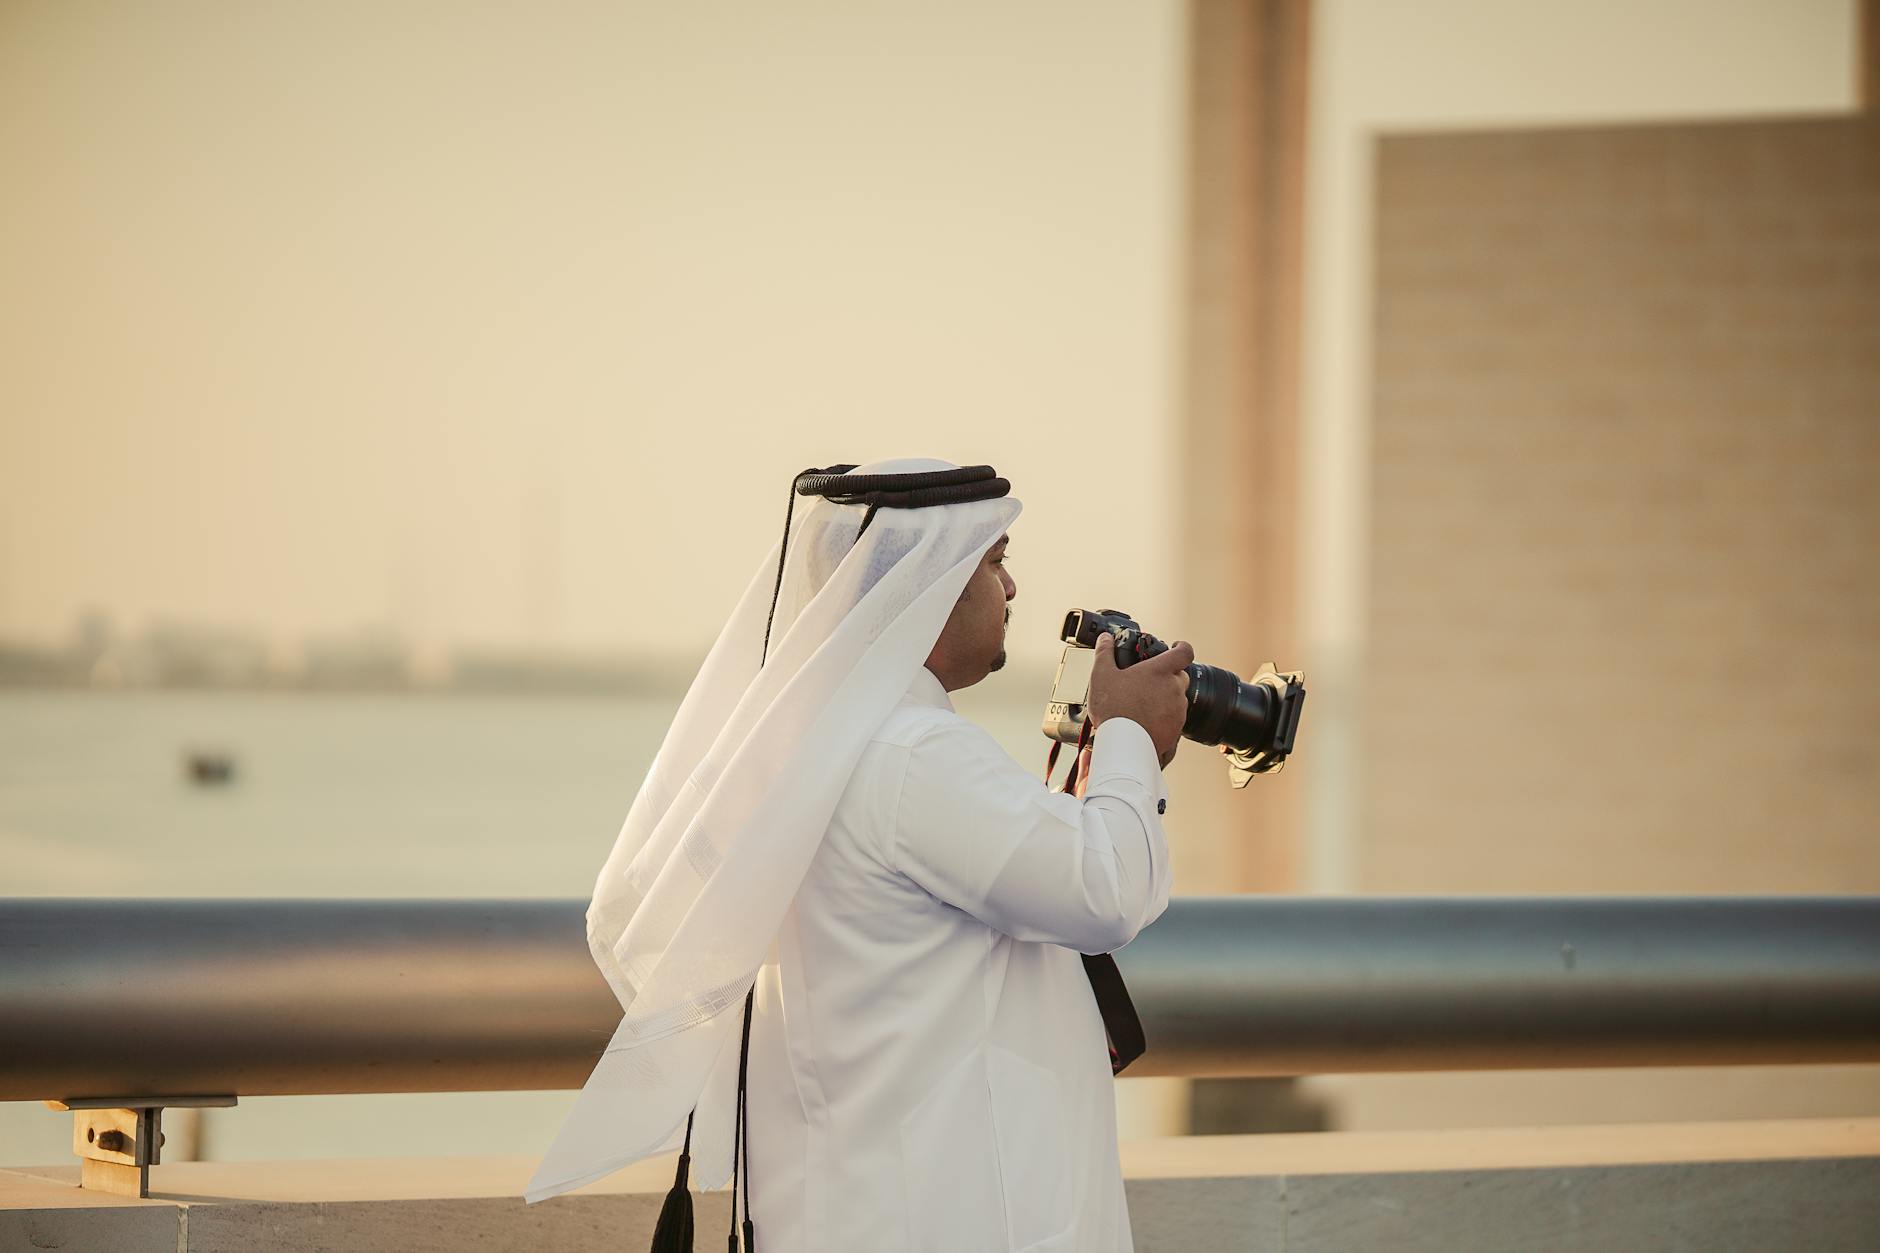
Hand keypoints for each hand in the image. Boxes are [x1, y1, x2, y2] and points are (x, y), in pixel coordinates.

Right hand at [1087, 635, 1191, 767]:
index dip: (1182, 647)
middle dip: (1169, 675)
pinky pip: (1175, 717)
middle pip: (1181, 675)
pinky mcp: (1177, 728)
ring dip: (1166, 697)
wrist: (1124, 744)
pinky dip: (1165, 716)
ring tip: (1144, 704)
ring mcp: (1178, 709)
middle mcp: (1174, 688)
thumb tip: (1105, 638)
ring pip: (1178, 697)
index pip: (1184, 652)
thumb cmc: (1113, 710)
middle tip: (1149, 681)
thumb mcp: (1102, 676)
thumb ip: (1104, 653)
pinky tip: (1147, 720)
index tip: (1176, 647)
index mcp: (1160, 671)